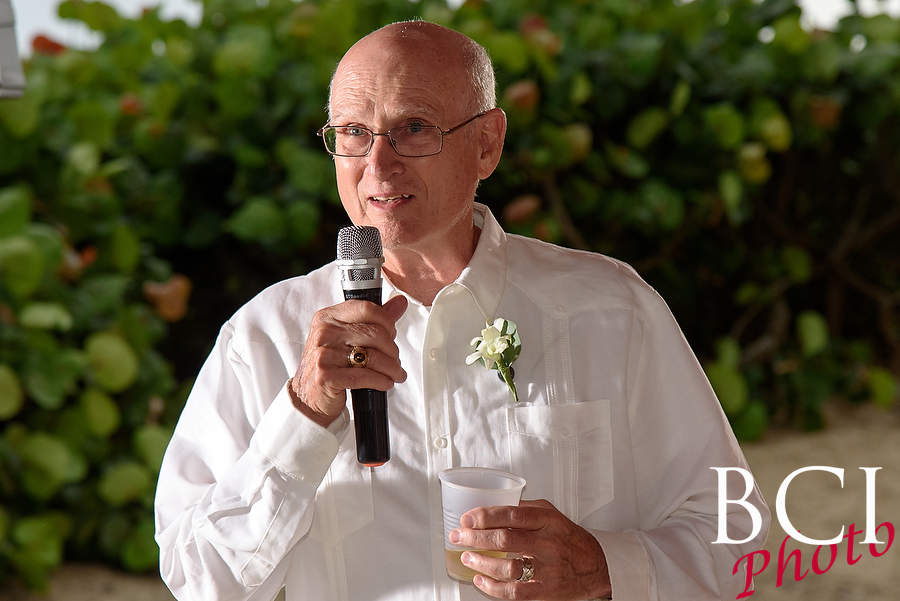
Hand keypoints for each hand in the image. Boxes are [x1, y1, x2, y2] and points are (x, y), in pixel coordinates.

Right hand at [289, 295, 407, 426]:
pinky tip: (385, 383)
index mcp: (328, 317)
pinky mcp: (326, 376)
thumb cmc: (331, 364)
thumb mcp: (348, 337)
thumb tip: (400, 301)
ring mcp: (323, 354)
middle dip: (392, 350)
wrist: (308, 397)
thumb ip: (375, 318)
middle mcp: (324, 332)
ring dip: (392, 368)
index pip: (367, 309)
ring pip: (373, 356)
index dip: (387, 322)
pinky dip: (381, 381)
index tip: (392, 335)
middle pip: (375, 334)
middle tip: (396, 361)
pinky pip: (364, 376)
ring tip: (396, 374)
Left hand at [449, 499, 610, 600]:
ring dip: (481, 563)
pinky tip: (481, 580)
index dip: (485, 516)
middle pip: (504, 539)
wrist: (596, 566)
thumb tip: (493, 506)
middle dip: (475, 538)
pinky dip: (492, 587)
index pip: (512, 514)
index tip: (467, 518)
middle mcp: (548, 543)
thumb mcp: (551, 514)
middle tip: (459, 537)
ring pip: (507, 567)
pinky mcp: (545, 590)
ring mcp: (547, 568)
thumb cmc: (569, 537)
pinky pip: (514, 592)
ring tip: (467, 558)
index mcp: (548, 521)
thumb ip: (525, 509)